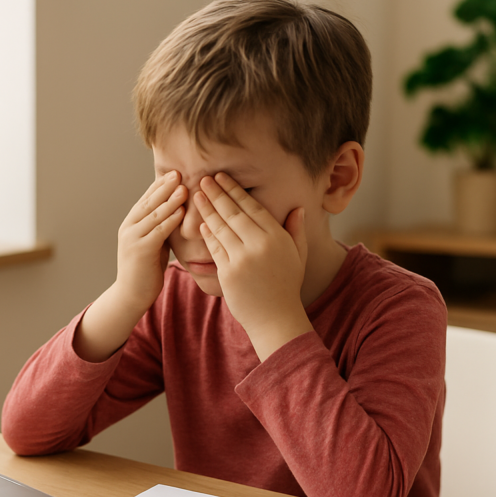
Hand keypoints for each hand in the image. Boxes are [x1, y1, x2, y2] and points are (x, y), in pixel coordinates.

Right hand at [72, 172, 185, 362]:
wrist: (131, 295)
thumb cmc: (145, 270)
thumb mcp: (152, 243)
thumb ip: (159, 228)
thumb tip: (175, 212)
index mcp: (131, 224)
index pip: (146, 199)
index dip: (160, 185)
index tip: (174, 173)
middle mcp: (128, 227)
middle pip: (149, 202)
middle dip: (164, 187)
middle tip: (179, 172)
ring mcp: (132, 238)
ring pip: (153, 214)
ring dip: (169, 200)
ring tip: (184, 187)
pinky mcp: (140, 250)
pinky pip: (158, 231)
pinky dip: (170, 220)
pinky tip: (181, 212)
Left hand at [195, 173, 312, 359]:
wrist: (276, 319)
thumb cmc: (286, 286)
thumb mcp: (298, 256)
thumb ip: (296, 231)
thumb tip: (298, 208)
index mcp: (277, 237)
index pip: (252, 207)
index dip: (235, 191)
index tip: (222, 177)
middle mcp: (259, 245)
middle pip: (234, 213)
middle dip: (217, 194)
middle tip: (204, 179)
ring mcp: (242, 259)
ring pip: (221, 228)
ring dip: (208, 209)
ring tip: (197, 195)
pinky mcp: (228, 273)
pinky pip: (215, 248)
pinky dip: (208, 234)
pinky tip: (201, 222)